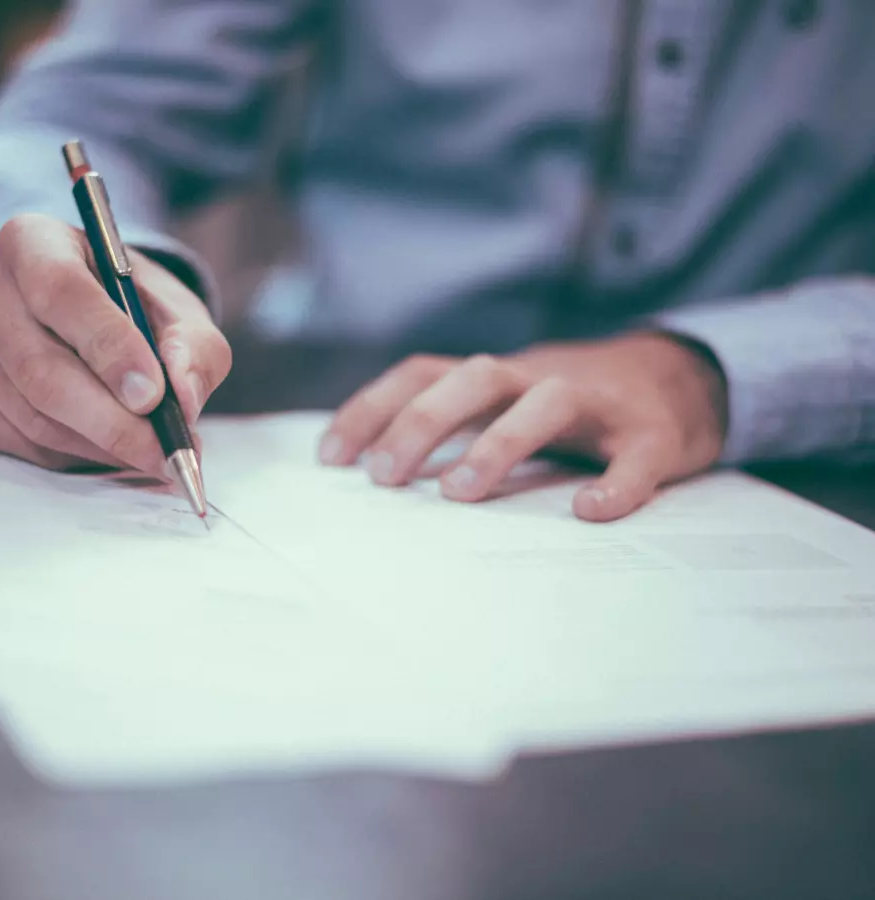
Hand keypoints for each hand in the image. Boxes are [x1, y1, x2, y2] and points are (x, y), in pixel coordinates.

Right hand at [0, 213, 230, 474]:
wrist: (93, 320)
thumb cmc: (135, 309)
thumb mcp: (180, 314)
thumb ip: (193, 349)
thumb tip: (183, 397)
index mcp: (32, 241)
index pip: (60, 291)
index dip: (108, 347)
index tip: (153, 395)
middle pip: (40, 367)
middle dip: (111, 420)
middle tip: (164, 451)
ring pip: (33, 414)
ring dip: (100, 445)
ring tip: (151, 453)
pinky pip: (19, 441)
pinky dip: (73, 456)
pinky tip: (109, 448)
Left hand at [319, 333, 727, 520]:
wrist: (681, 379)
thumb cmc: (569, 406)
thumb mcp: (504, 402)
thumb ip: (453, 424)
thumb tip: (373, 472)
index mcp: (496, 377)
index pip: (422, 374)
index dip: (373, 408)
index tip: (330, 458)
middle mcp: (539, 378)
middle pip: (474, 378)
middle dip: (422, 422)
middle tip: (383, 478)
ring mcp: (599, 403)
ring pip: (546, 403)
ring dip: (498, 443)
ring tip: (459, 493)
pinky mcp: (653, 434)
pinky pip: (635, 457)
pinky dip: (616, 483)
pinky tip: (591, 511)